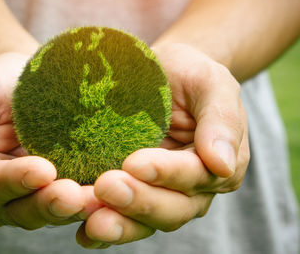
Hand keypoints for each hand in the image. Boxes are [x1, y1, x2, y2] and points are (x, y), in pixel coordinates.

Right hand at [0, 52, 101, 228]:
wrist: (23, 80)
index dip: (15, 181)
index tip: (43, 170)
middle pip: (20, 209)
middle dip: (47, 203)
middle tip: (73, 195)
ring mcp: (31, 195)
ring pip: (48, 213)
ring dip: (72, 209)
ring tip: (96, 200)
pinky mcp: (58, 188)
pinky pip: (72, 203)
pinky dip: (88, 203)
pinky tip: (108, 197)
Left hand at [76, 43, 249, 247]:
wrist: (167, 75)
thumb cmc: (191, 76)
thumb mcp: (212, 85)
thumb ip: (221, 121)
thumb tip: (223, 165)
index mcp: (216, 165)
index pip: (194, 176)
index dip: (166, 174)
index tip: (135, 163)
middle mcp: (190, 189)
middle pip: (170, 209)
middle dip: (138, 202)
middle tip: (106, 187)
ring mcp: (159, 194)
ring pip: (144, 222)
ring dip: (118, 224)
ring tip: (90, 219)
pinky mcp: (132, 194)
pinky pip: (120, 217)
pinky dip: (103, 231)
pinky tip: (83, 233)